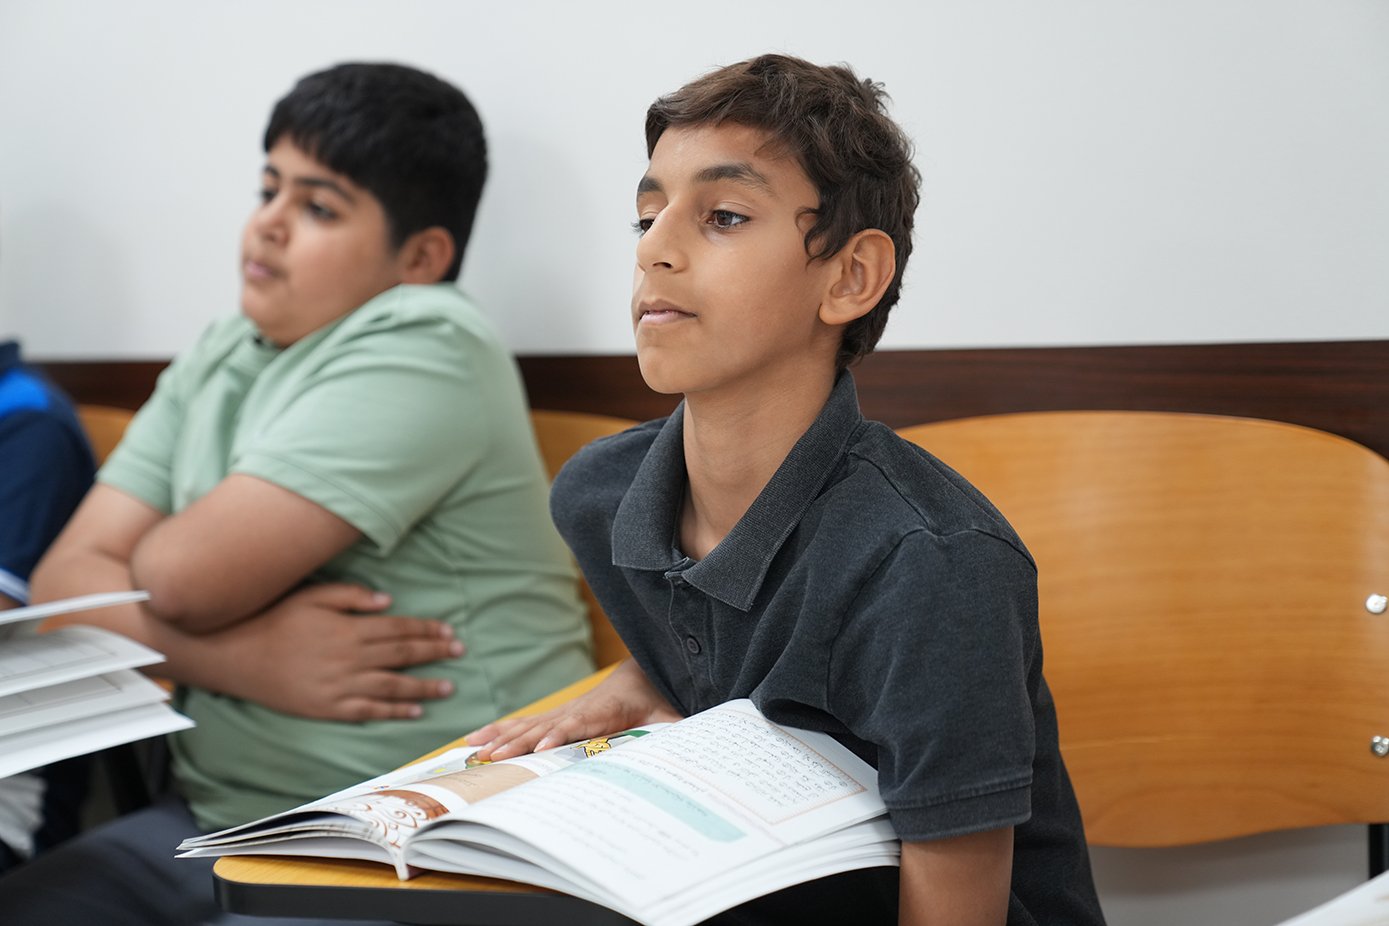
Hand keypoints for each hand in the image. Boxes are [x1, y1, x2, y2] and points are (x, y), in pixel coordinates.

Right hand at [210, 583, 462, 721]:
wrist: (234, 654)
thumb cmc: (273, 618)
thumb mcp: (312, 595)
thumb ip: (352, 596)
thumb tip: (388, 600)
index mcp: (349, 628)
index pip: (400, 628)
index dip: (427, 630)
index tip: (449, 631)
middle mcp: (350, 658)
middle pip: (403, 655)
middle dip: (434, 653)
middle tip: (458, 652)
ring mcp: (340, 686)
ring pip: (393, 687)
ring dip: (424, 687)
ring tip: (448, 686)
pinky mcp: (327, 708)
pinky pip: (369, 712)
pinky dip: (394, 711)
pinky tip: (415, 711)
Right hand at [465, 659, 679, 759]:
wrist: (651, 668)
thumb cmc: (663, 695)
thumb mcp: (676, 714)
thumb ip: (677, 729)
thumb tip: (687, 745)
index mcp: (608, 709)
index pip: (580, 723)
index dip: (559, 735)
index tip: (540, 749)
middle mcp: (581, 708)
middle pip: (544, 725)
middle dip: (517, 743)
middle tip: (492, 759)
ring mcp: (567, 709)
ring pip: (528, 723)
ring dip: (500, 738)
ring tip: (473, 752)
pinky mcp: (559, 714)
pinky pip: (526, 723)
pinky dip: (499, 731)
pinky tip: (475, 741)